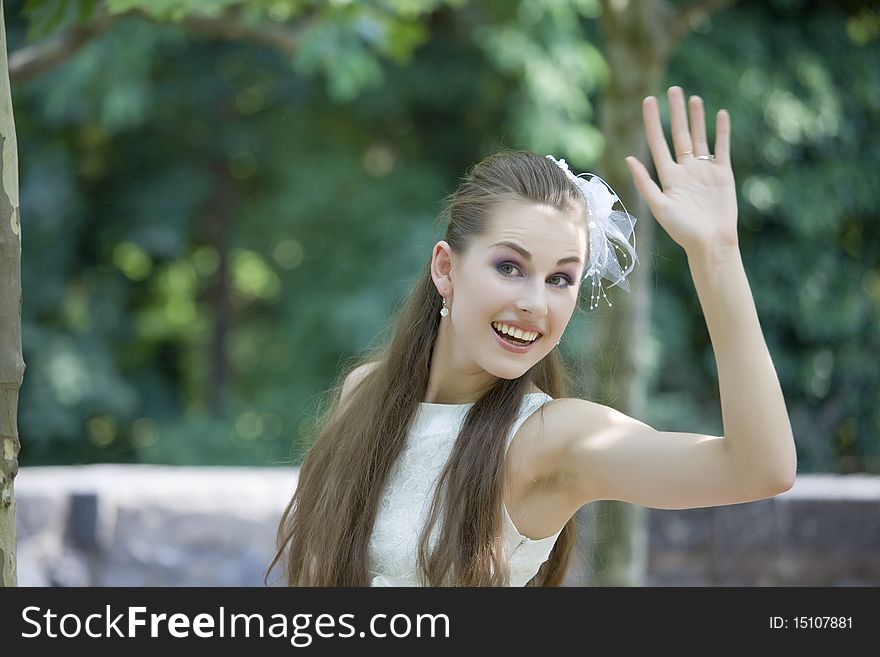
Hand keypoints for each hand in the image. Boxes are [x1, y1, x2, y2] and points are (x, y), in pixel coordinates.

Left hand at [625, 86, 738, 256]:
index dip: (653, 122)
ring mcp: (704, 170)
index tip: (648, 100)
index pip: (658, 142)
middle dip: (675, 113)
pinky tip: (720, 114)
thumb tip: (628, 158)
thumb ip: (645, 182)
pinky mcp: (723, 174)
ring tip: (692, 98)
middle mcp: (685, 170)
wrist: (710, 242)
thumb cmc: (682, 230)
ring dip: (697, 118)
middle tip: (672, 89)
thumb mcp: (659, 206)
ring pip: (699, 138)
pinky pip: (722, 148)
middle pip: (679, 134)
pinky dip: (722, 131)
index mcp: (668, 176)